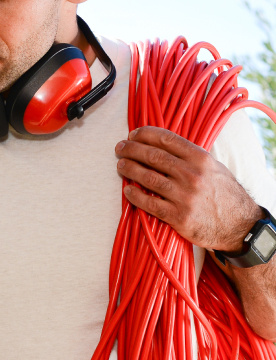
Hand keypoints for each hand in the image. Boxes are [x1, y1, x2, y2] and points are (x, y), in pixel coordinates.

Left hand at [114, 127, 261, 251]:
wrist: (240, 225)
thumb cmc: (224, 194)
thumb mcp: (214, 168)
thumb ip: (190, 157)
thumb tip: (161, 145)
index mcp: (201, 160)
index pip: (167, 140)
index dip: (145, 134)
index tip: (133, 134)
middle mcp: (193, 175)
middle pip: (154, 157)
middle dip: (132, 150)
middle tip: (120, 148)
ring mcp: (185, 196)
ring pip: (148, 178)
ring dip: (129, 169)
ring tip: (121, 165)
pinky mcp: (179, 217)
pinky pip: (150, 204)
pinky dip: (135, 196)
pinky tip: (127, 190)